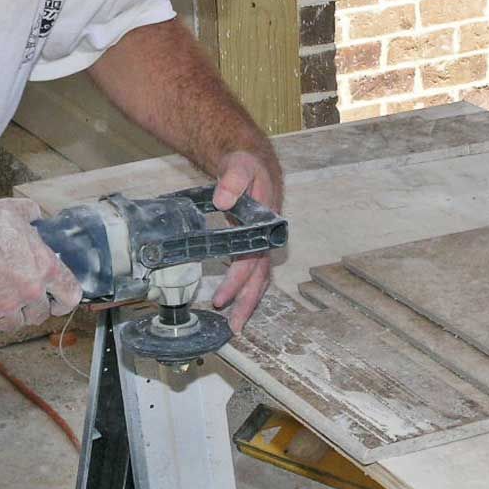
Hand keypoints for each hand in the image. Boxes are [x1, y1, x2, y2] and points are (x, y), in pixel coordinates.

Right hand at [0, 197, 80, 336]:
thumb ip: (31, 215)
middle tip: (16, 300)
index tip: (56, 304)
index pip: (70, 295)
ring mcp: (7, 305)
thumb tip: (36, 215)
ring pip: (14, 325)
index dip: (64, 302)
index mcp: (44, 266)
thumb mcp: (15, 211)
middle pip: (40, 315)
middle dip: (29, 310)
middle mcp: (30, 290)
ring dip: (6, 317)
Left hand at [211, 148, 282, 333]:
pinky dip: (244, 286)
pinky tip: (234, 298)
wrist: (251, 162)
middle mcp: (266, 238)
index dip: (237, 282)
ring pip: (258, 277)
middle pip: (260, 278)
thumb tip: (222, 202)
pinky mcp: (251, 243)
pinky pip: (251, 269)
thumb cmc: (248, 166)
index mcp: (266, 226)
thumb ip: (233, 180)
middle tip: (234, 327)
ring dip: (248, 300)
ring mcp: (260, 242)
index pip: (252, 261)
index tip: (221, 298)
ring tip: (235, 322)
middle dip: (247, 303)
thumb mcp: (240, 166)